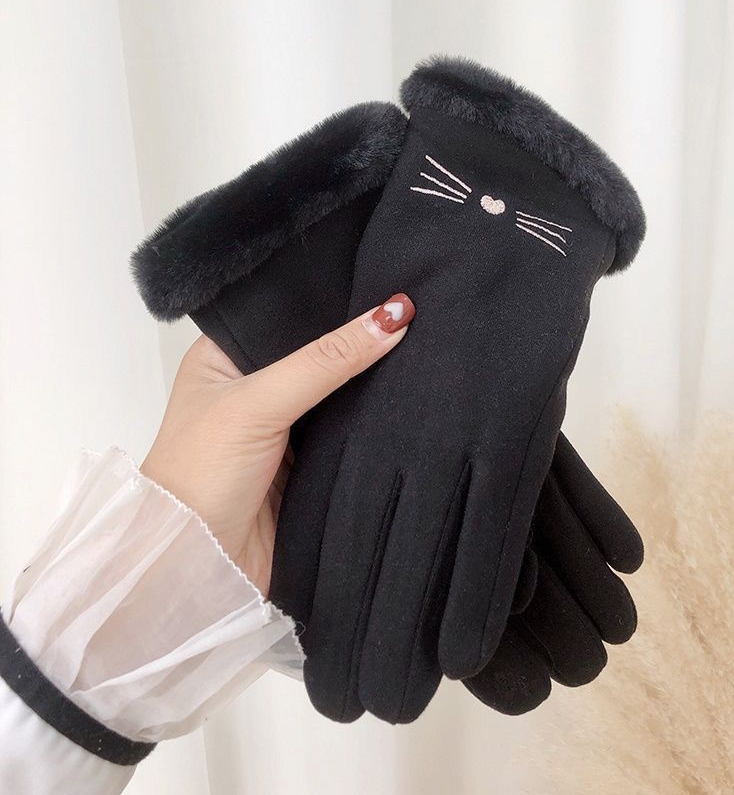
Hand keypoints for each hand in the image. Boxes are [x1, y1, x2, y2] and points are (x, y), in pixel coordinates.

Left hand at [141, 295, 414, 594]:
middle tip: (415, 303)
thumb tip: (392, 318)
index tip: (381, 274)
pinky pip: (349, 429)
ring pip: (337, 392)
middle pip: (316, 352)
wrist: (202, 566)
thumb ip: (325, 361)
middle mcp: (255, 385)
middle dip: (357, 338)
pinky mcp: (308, 461)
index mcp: (226, 356)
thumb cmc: (202, 473)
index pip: (286, 312)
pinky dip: (373, 418)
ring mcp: (284, 426)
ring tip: (424, 336)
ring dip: (370, 379)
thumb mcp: (259, 403)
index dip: (329, 297)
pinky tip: (409, 389)